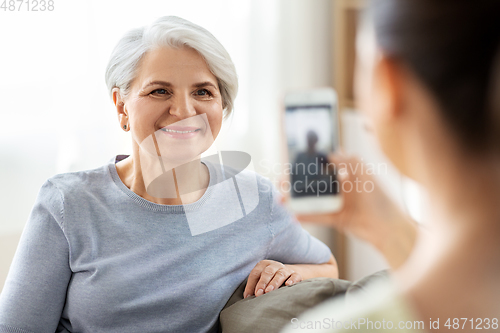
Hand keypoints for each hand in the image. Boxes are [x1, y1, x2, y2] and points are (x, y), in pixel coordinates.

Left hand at [243, 260, 301, 297]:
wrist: (289, 274)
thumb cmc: (270, 280)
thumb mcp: (261, 280)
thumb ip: (254, 287)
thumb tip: (247, 298)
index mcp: (264, 265)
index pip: (255, 273)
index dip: (251, 284)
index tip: (248, 296)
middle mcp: (274, 265)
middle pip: (267, 272)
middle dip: (262, 283)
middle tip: (258, 294)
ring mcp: (286, 269)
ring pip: (280, 274)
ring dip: (274, 282)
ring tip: (269, 291)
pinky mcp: (296, 274)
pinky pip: (295, 276)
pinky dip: (292, 280)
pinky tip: (288, 285)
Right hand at [294, 152, 417, 268]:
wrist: (388, 228)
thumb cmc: (380, 198)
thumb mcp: (365, 173)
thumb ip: (348, 161)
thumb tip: (330, 153)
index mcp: (348, 173)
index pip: (325, 164)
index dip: (310, 163)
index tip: (293, 162)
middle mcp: (341, 187)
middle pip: (314, 182)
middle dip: (297, 182)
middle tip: (282, 181)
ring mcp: (337, 204)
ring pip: (312, 200)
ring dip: (296, 199)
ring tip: (281, 198)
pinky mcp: (336, 220)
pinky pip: (317, 217)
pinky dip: (305, 216)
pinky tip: (293, 215)